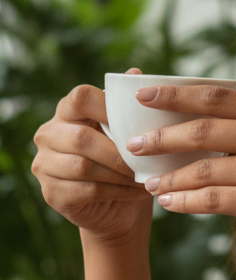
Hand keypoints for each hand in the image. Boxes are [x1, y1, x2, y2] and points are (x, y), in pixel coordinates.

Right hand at [32, 70, 151, 243]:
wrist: (119, 207)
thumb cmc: (126, 161)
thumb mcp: (130, 131)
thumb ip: (128, 105)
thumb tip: (135, 72)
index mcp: (67, 111)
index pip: (80, 97)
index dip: (108, 107)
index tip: (136, 123)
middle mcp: (49, 134)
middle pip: (82, 138)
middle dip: (119, 151)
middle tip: (147, 160)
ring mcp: (45, 164)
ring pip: (83, 166)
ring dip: (120, 173)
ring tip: (145, 178)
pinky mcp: (51, 193)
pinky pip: (86, 190)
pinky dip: (117, 191)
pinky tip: (137, 192)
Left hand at [126, 83, 235, 271]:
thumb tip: (208, 125)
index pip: (219, 96)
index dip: (177, 94)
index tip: (145, 95)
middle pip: (204, 127)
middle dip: (162, 135)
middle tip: (133, 143)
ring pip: (204, 167)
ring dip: (170, 176)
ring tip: (148, 181)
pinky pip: (214, 199)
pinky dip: (187, 201)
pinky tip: (171, 203)